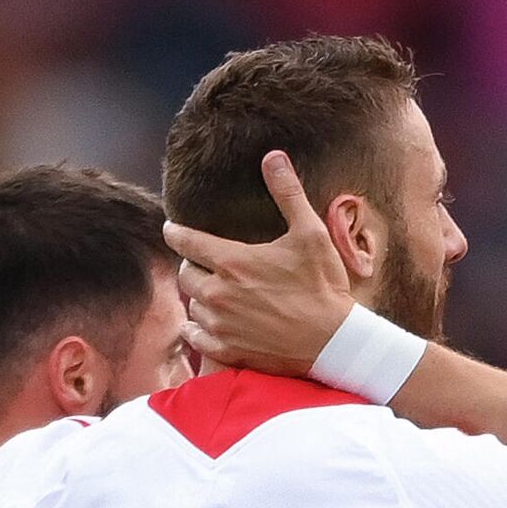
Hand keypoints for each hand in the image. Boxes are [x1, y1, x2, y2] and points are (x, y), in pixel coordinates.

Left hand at [163, 151, 354, 374]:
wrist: (334, 341)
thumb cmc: (323, 286)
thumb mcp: (310, 233)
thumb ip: (287, 194)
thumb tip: (273, 157)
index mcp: (233, 261)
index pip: (186, 242)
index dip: (176, 232)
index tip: (172, 229)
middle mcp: (218, 293)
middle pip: (185, 274)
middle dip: (193, 266)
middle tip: (206, 264)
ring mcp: (221, 324)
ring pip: (192, 305)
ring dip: (200, 297)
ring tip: (216, 293)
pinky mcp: (227, 350)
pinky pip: (196, 337)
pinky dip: (199, 329)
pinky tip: (209, 324)